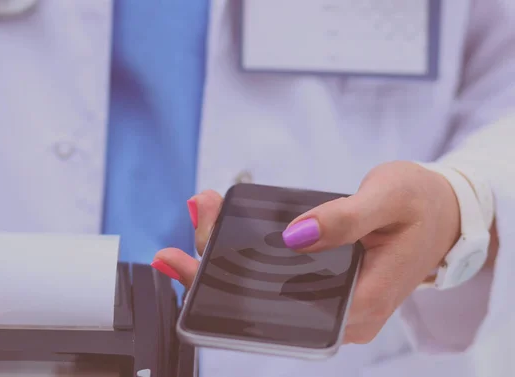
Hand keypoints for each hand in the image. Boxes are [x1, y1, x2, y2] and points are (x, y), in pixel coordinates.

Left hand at [152, 161, 460, 343]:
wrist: (445, 213)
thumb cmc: (422, 204)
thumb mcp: (389, 200)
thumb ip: (344, 219)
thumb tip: (293, 236)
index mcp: (359, 306)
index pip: (280, 307)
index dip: (232, 282)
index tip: (199, 253)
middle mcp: (342, 316)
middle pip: (264, 301)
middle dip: (219, 263)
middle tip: (198, 216)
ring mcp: (333, 304)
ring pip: (266, 289)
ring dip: (230, 254)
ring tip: (203, 214)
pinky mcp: (326, 288)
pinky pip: (278, 276)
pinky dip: (249, 252)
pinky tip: (225, 228)